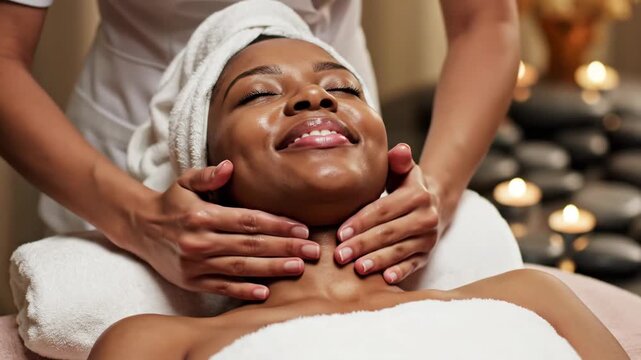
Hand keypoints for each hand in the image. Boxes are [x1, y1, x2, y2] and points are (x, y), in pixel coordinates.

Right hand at [125, 160, 318, 299]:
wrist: (140, 228)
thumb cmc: (171, 202)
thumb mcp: (185, 181)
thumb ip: (208, 174)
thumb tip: (230, 166)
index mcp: (203, 215)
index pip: (248, 221)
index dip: (277, 225)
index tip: (302, 228)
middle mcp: (200, 241)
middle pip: (251, 246)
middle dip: (285, 248)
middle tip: (312, 251)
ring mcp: (196, 264)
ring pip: (241, 268)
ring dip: (272, 269)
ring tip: (298, 267)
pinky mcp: (191, 281)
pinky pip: (222, 287)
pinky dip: (244, 291)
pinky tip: (266, 292)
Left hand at [334, 144, 439, 283]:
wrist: (433, 204)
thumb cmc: (405, 185)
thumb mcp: (402, 169)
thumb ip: (398, 160)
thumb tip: (399, 150)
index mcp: (417, 195)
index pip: (384, 210)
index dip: (361, 222)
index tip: (340, 233)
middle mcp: (426, 217)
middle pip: (389, 232)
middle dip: (363, 245)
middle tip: (340, 255)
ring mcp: (428, 238)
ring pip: (399, 251)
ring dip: (377, 261)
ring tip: (357, 268)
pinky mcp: (427, 255)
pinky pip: (412, 265)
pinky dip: (400, 272)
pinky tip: (384, 279)